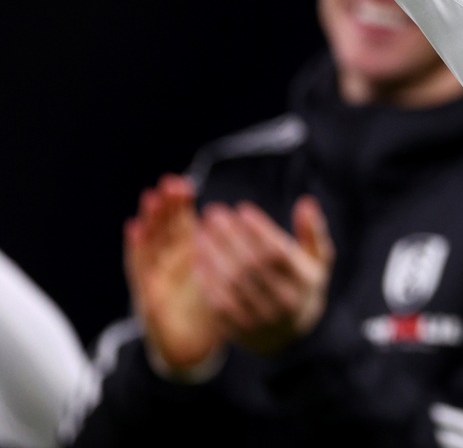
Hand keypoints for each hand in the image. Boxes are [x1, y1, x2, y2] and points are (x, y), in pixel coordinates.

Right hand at [124, 174, 225, 375]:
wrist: (188, 352)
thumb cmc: (212, 313)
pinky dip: (135, 247)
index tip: (182, 183)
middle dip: (166, 206)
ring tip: (151, 196)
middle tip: (168, 181)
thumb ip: (237, 258)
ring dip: (150, 219)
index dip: (181, 207)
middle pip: (166, 231)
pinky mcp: (147, 295)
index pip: (184, 227)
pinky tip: (133, 228)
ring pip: (151, 243)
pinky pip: (139, 268)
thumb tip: (258, 233)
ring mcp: (157, 279)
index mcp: (189, 260)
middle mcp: (170, 267)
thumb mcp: (229, 282)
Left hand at [194, 195, 334, 356]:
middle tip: (214, 213)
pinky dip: (207, 279)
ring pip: (232, 282)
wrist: (292, 334)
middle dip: (230, 235)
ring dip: (213, 253)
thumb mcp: (318, 259)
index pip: (278, 252)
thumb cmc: (302, 284)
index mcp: (304, 281)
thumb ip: (313, 231)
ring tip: (201, 231)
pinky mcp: (239, 329)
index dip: (259, 229)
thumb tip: (305, 203)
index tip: (241, 208)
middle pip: (251, 264)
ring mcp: (260, 316)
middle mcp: (283, 300)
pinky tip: (198, 258)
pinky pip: (219, 302)